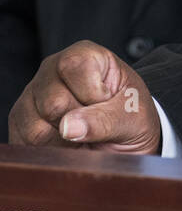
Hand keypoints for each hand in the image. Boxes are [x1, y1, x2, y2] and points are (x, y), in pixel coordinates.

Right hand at [8, 41, 160, 153]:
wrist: (123, 144)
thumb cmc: (130, 118)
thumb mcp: (132, 115)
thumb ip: (105, 119)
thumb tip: (67, 127)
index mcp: (82, 56)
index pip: (73, 67)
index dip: (94, 94)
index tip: (109, 102)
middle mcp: (51, 71)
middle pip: (52, 103)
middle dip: (80, 123)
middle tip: (95, 124)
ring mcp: (32, 98)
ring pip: (36, 130)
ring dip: (64, 143)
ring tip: (82, 136)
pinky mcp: (20, 125)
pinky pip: (25, 146)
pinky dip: (50, 154)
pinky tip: (66, 146)